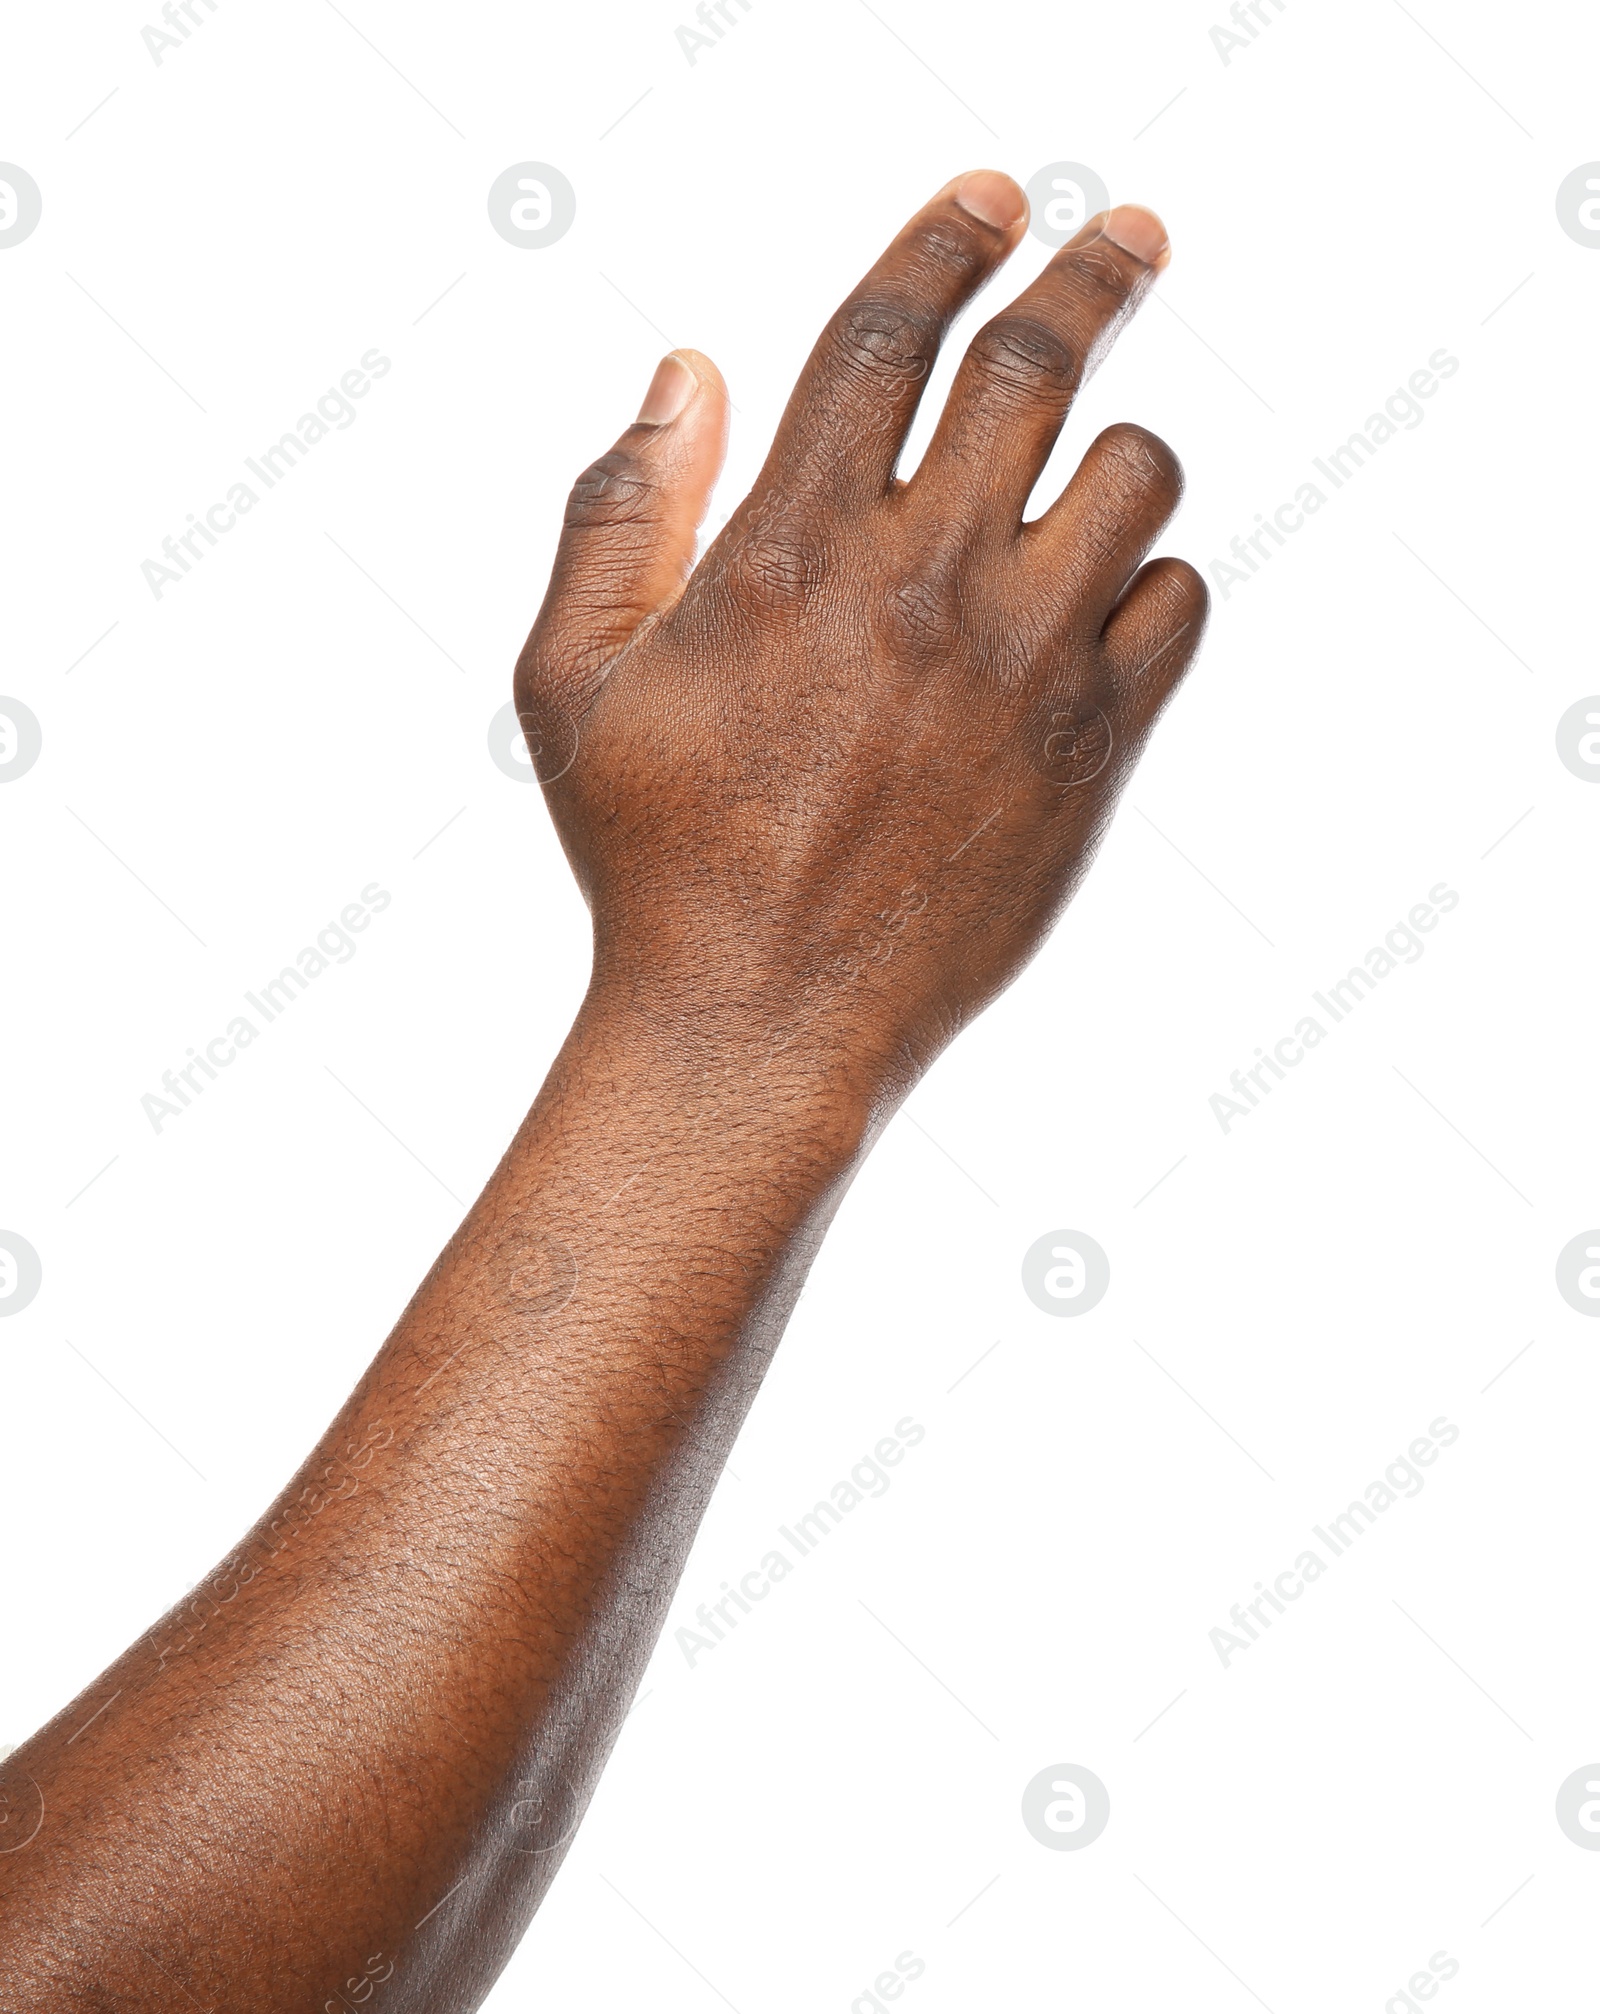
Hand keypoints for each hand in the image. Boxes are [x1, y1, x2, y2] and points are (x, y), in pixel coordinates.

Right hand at [517, 170, 1205, 1104]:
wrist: (760, 1023)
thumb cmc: (655, 860)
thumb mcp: (570, 681)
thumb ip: (619, 510)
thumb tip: (685, 373)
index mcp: (792, 549)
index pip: (889, 335)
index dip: (946, 240)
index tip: (991, 197)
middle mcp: (920, 585)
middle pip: (1037, 364)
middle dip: (1093, 272)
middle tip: (1131, 236)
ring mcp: (1021, 666)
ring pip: (1135, 475)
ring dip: (1117, 450)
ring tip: (1091, 472)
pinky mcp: (1089, 750)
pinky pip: (1176, 608)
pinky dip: (1153, 584)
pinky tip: (1098, 609)